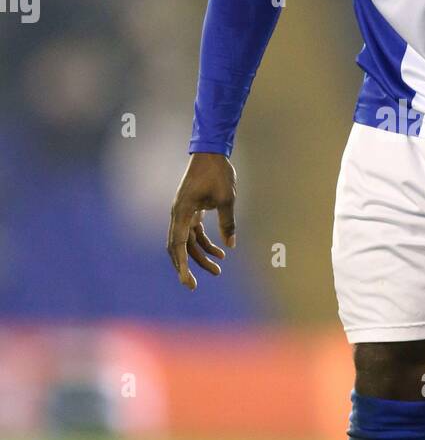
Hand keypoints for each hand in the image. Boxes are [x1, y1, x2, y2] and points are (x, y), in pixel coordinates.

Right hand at [167, 152, 236, 289]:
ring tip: (218, 271)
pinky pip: (195, 233)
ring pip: (188, 242)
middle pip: (179, 247)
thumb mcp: (227, 199)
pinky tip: (221, 252)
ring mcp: (183, 213)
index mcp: (182, 212)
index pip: (179, 245)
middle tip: (193, 286)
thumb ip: (227, 222)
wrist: (210, 153)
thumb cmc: (217, 173)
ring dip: (201, 257)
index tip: (187, 282)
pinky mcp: (191, 211)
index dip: (182, 265)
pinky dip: (206, 244)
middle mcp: (178, 215)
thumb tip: (230, 245)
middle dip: (186, 267)